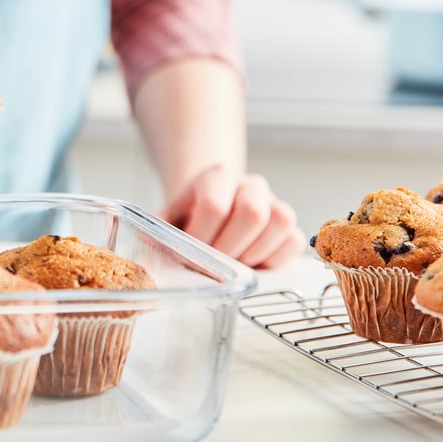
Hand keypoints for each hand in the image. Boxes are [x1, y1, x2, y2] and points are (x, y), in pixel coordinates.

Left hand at [163, 166, 303, 267]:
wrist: (212, 204)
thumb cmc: (190, 216)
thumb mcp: (168, 219)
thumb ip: (157, 235)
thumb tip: (149, 261)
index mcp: (216, 177)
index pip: (214, 205)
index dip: (202, 237)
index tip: (191, 254)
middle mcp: (250, 185)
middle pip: (252, 213)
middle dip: (229, 249)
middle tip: (214, 264)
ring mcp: (274, 202)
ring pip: (280, 223)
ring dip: (253, 253)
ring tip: (233, 264)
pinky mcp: (291, 225)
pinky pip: (293, 241)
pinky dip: (274, 260)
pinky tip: (252, 263)